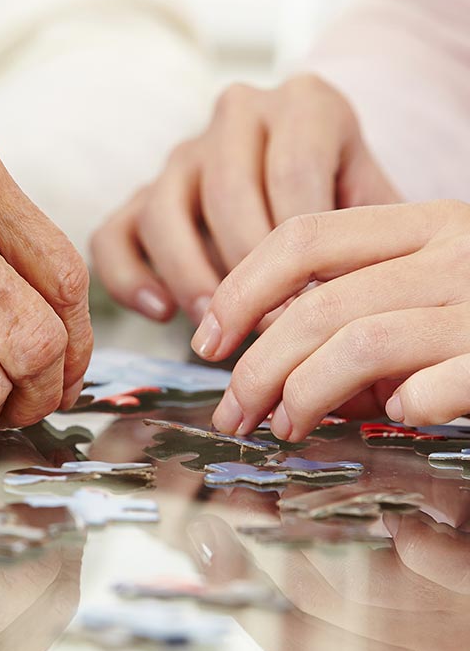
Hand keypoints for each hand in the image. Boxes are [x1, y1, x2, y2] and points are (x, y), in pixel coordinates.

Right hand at [91, 75, 397, 323]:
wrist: (308, 181)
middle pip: (227, 192)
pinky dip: (128, 278)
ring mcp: (182, 155)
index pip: (293, 174)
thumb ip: (373, 237)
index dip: (301, 253)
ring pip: (164, 211)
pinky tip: (161, 313)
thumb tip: (349, 305)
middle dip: (247, 272)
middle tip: (268, 329)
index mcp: (305, 104)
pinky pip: (112, 236)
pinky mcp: (140, 197)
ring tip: (216, 326)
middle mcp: (237, 115)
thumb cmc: (346, 203)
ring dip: (190, 277)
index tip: (311, 312)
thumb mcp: (378, 204)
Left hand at [192, 199, 469, 439]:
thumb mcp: (426, 283)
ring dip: (303, 394)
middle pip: (318, 303)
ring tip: (283, 427)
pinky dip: (399, 405)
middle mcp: (454, 251)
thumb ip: (356, 298)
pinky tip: (391, 417)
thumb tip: (269, 342)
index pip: (302, 239)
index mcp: (424, 223)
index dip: (240, 289)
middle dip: (256, 367)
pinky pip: (433, 383)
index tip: (206, 339)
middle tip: (232, 412)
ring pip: (360, 343)